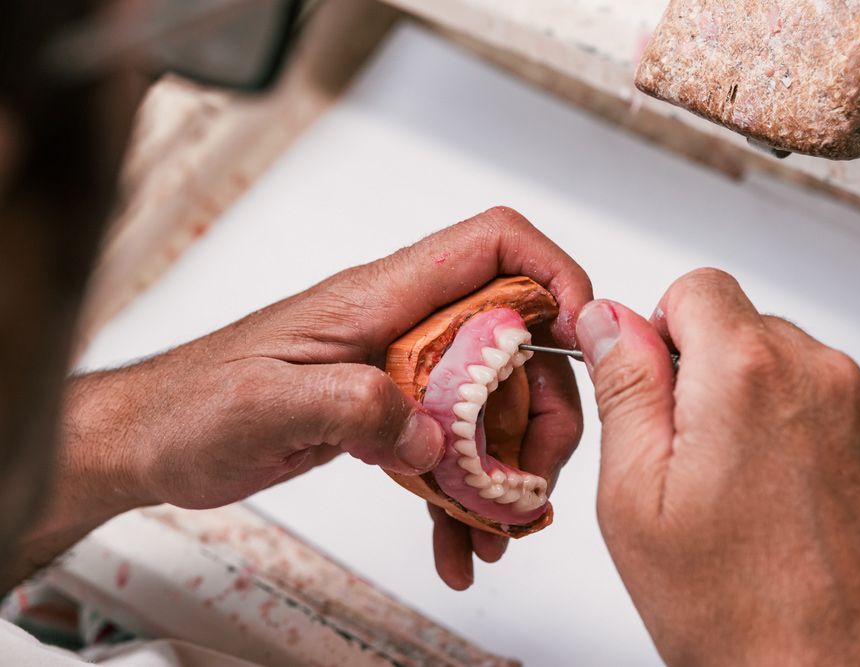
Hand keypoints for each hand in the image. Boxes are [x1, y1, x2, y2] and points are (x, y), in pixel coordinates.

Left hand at [55, 207, 589, 587]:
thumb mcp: (263, 404)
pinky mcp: (391, 412)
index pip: (492, 245)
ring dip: (508, 465)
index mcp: (380, 299)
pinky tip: (455, 541)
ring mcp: (401, 370)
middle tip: (530, 475)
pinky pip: (452, 448)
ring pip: (494, 402)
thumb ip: (351, 405)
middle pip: (516, 340)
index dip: (553, 271)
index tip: (580, 333)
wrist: (155, 439)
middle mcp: (402, 326)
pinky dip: (463, 496)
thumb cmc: (192, 406)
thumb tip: (429, 435)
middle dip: (544, 406)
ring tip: (496, 525)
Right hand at [575, 269, 859, 666]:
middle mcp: (824, 376)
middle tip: (700, 464)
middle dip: (714, 378)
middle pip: (749, 330)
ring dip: (769, 409)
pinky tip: (800, 506)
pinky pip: (848, 410)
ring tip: (754, 496)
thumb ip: (625, 388)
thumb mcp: (635, 498)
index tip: (663, 389)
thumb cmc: (740, 612)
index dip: (666, 332)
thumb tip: (609, 321)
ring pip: (798, 371)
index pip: (698, 287)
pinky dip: (819, 440)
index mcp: (746, 375)